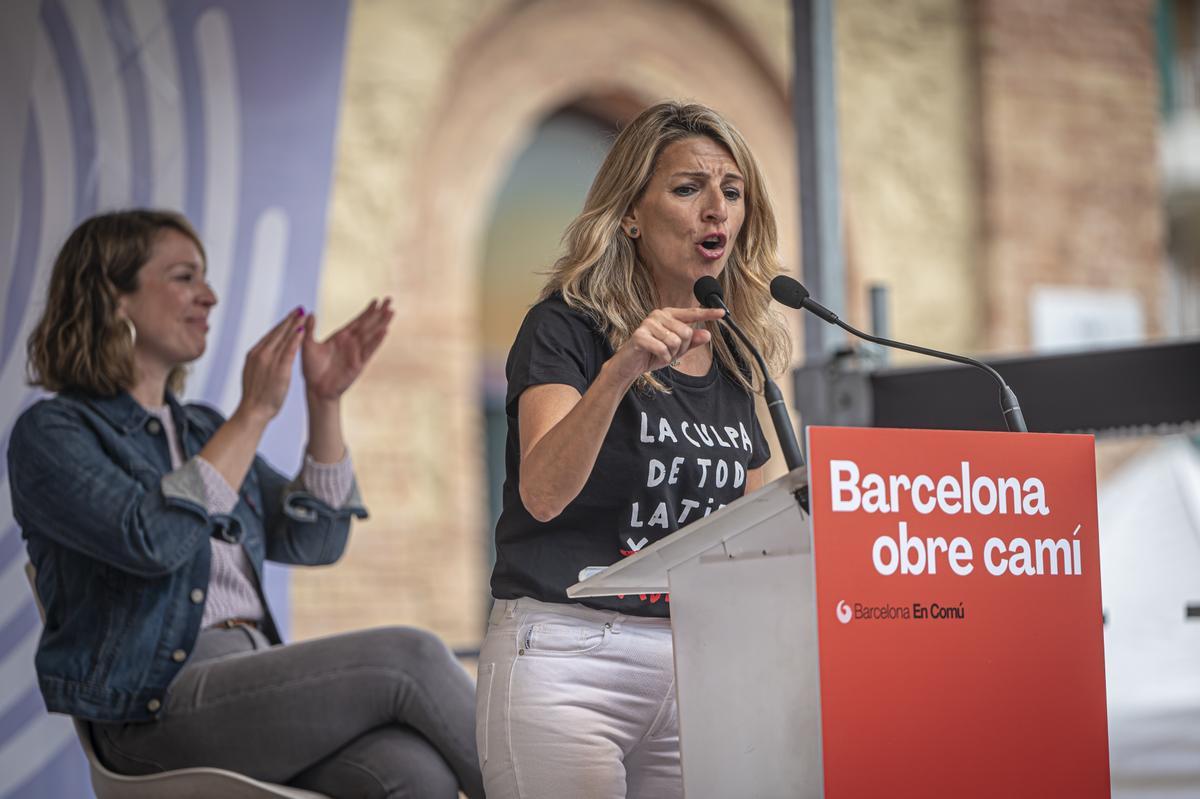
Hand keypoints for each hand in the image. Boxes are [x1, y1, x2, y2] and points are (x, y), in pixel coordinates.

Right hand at [237, 308, 305, 422]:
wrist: (253, 410)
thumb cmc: (256, 396)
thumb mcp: (255, 372)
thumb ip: (261, 361)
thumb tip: (267, 353)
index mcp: (254, 354)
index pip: (270, 335)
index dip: (281, 324)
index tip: (290, 315)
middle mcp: (261, 353)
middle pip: (277, 332)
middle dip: (289, 319)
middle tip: (299, 308)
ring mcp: (269, 360)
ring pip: (284, 337)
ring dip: (294, 324)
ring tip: (303, 313)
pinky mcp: (279, 368)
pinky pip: (289, 350)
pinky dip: (295, 338)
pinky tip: (302, 329)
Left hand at [301, 298, 393, 401]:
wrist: (316, 388)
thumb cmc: (311, 368)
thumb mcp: (308, 345)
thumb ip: (310, 329)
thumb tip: (310, 313)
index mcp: (340, 336)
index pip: (357, 320)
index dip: (367, 311)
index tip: (376, 300)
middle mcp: (351, 342)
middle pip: (368, 324)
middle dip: (379, 312)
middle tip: (389, 299)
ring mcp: (356, 352)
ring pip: (372, 334)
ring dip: (381, 323)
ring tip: (391, 312)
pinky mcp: (359, 363)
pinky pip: (370, 349)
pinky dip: (377, 340)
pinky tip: (385, 330)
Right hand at [607, 307, 723, 384]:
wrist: (630, 365)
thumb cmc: (653, 354)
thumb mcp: (677, 349)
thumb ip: (691, 341)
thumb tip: (707, 334)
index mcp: (668, 314)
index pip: (692, 313)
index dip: (708, 313)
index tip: (723, 313)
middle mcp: (659, 314)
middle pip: (686, 332)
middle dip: (681, 348)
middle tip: (669, 352)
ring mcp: (648, 323)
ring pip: (675, 341)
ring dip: (671, 354)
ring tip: (660, 354)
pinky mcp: (640, 335)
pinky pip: (663, 349)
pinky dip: (662, 358)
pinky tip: (654, 357)